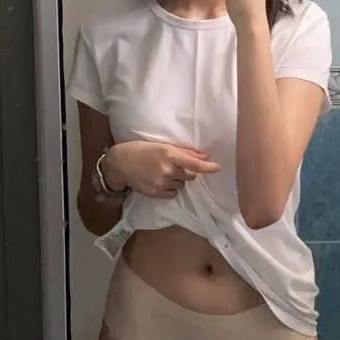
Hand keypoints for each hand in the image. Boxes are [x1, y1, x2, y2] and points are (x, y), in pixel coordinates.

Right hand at [103, 140, 220, 197]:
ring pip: (181, 185)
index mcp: (169, 154)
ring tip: (164, 173)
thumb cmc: (142, 150)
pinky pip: (173, 193)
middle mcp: (167, 169)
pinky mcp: (156, 193)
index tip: (218, 168)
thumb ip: (184, 152)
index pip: (194, 163)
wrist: (120, 163)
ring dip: (178, 180)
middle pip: (190, 175)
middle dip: (186, 171)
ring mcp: (161, 183)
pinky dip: (171, 188)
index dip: (208, 167)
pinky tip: (160, 181)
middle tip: (174, 166)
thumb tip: (204, 157)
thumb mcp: (162, 146)